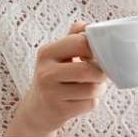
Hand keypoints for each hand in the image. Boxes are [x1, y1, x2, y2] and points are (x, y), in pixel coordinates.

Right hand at [6, 21, 107, 136]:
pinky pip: (90, 104)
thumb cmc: (53, 77)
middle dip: (101, 72)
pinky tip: (83, 99)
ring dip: (99, 88)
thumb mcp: (57, 55)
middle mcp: (46, 72)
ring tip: (92, 87)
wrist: (36, 110)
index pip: (80, 42)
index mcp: (46, 52)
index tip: (97, 54)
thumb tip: (88, 25)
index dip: (96, 48)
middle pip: (87, 70)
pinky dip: (92, 102)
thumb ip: (73, 37)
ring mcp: (51, 93)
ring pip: (92, 89)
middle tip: (100, 73)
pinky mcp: (60, 111)